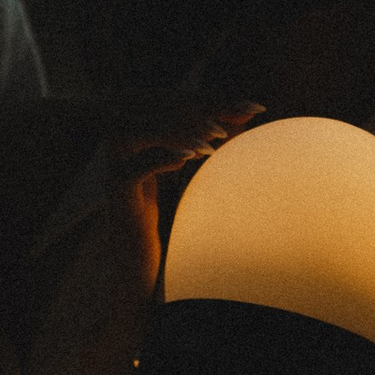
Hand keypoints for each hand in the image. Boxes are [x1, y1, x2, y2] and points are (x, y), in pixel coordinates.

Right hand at [99, 93, 263, 298]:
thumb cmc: (179, 230)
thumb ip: (218, 150)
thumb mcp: (203, 182)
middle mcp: (128, 152)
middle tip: (242, 116)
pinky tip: (193, 158)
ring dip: (181, 129)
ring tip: (217, 139)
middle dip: (203, 107)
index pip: (178, 107)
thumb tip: (249, 119)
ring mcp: (118, 172)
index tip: (256, 106)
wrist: (147, 274)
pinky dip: (165, 158)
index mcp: (147, 142)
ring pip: (140, 132)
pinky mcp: (119, 197)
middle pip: (157, 110)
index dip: (215, 101)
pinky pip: (136, 168)